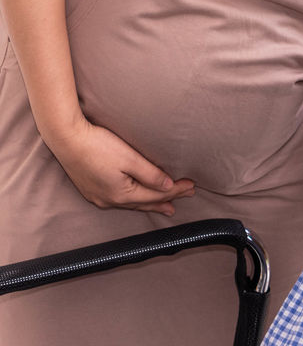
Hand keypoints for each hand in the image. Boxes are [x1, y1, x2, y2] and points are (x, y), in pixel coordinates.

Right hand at [41, 114, 195, 215]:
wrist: (66, 139)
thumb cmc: (99, 146)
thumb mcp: (130, 159)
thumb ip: (151, 175)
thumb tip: (168, 187)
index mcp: (121, 195)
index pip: (156, 195)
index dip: (176, 190)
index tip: (192, 185)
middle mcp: (109, 201)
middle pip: (145, 202)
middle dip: (167, 199)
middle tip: (187, 197)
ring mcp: (98, 197)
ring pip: (132, 203)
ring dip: (151, 203)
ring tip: (167, 206)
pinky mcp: (91, 190)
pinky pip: (119, 199)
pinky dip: (134, 200)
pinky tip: (137, 199)